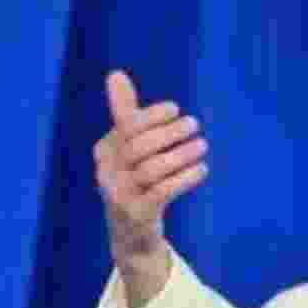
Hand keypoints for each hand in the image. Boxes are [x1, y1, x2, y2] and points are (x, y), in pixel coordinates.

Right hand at [94, 70, 208, 271]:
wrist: (131, 234)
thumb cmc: (134, 180)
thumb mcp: (128, 147)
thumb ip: (126, 113)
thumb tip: (115, 73)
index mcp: (104, 151)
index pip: (127, 126)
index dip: (152, 115)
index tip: (176, 109)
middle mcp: (107, 173)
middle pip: (139, 146)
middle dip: (170, 132)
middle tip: (195, 124)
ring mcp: (120, 196)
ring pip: (152, 169)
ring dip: (182, 154)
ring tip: (202, 145)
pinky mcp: (138, 214)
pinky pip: (163, 192)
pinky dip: (186, 178)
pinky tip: (202, 169)